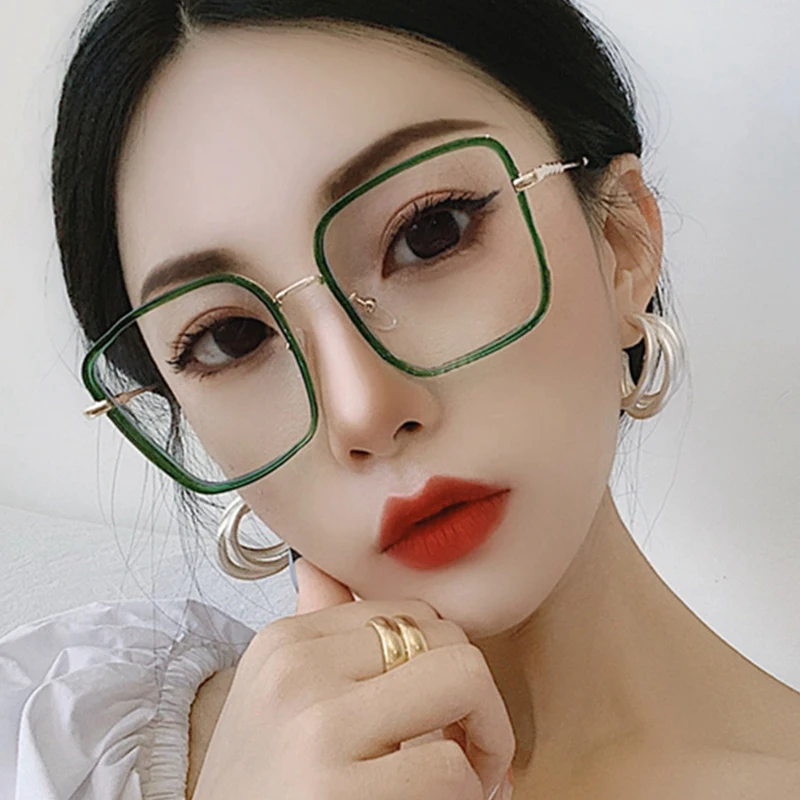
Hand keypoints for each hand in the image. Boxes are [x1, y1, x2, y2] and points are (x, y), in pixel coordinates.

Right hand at [191, 557, 514, 798]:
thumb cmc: (263, 789)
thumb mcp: (272, 700)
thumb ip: (314, 633)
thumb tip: (318, 566)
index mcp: (285, 643)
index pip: (412, 612)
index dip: (445, 663)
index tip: (442, 714)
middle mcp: (297, 672)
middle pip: (447, 637)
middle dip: (478, 697)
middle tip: (469, 751)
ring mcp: (318, 729)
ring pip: (465, 683)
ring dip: (485, 742)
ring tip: (465, 782)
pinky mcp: (341, 794)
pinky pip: (453, 769)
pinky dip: (465, 797)